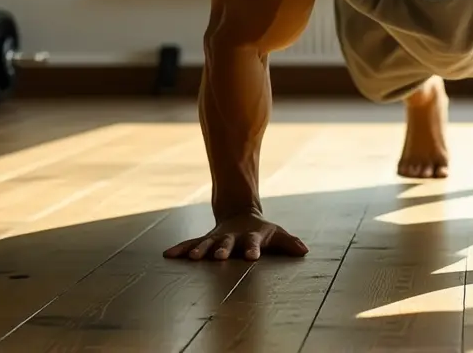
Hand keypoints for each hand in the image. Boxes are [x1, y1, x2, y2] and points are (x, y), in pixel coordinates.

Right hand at [162, 211, 307, 261]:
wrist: (241, 215)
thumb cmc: (262, 231)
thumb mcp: (277, 234)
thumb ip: (289, 243)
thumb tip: (304, 251)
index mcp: (251, 237)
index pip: (253, 243)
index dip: (253, 249)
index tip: (252, 257)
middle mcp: (232, 237)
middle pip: (227, 243)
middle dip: (222, 249)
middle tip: (218, 257)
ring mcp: (217, 238)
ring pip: (207, 243)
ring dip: (200, 250)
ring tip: (191, 257)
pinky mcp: (205, 240)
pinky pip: (191, 244)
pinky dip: (180, 248)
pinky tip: (168, 255)